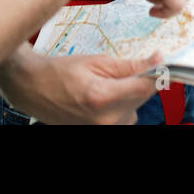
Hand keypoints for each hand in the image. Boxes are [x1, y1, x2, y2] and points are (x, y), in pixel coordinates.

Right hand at [0, 48, 163, 124]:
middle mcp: (105, 120)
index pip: (145, 87)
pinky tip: (102, 97)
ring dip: (128, 96)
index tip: (160, 60)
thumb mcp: (95, 61)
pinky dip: (119, 106)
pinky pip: (122, 119)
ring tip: (106, 85)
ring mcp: (101, 130)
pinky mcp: (98, 134)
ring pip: (134, 110)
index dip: (156, 72)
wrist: (33, 88)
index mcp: (103, 97)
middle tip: (118, 70)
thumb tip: (158, 61)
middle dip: (138, 82)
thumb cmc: (60, 71)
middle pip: (141, 99)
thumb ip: (129, 65)